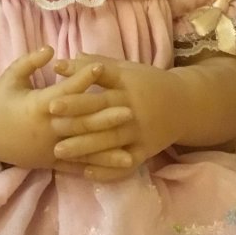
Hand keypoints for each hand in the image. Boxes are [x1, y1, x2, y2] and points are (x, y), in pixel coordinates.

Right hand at [0, 47, 135, 172]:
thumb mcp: (9, 77)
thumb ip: (30, 61)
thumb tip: (51, 48)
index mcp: (37, 105)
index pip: (65, 91)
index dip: (83, 79)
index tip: (102, 68)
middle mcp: (46, 128)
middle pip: (79, 123)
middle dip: (105, 117)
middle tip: (130, 110)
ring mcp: (49, 148)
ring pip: (82, 149)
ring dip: (107, 149)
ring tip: (131, 149)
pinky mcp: (49, 162)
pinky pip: (75, 167)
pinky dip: (94, 169)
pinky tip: (108, 171)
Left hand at [50, 54, 183, 180]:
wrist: (185, 105)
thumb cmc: (148, 83)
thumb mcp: (125, 69)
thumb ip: (94, 66)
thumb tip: (58, 63)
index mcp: (127, 83)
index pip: (99, 87)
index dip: (76, 94)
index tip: (52, 101)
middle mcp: (133, 108)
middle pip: (102, 114)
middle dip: (75, 121)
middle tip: (50, 126)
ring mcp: (140, 131)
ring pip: (110, 140)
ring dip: (84, 147)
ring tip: (59, 151)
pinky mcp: (146, 150)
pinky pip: (126, 163)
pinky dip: (107, 169)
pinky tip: (86, 171)